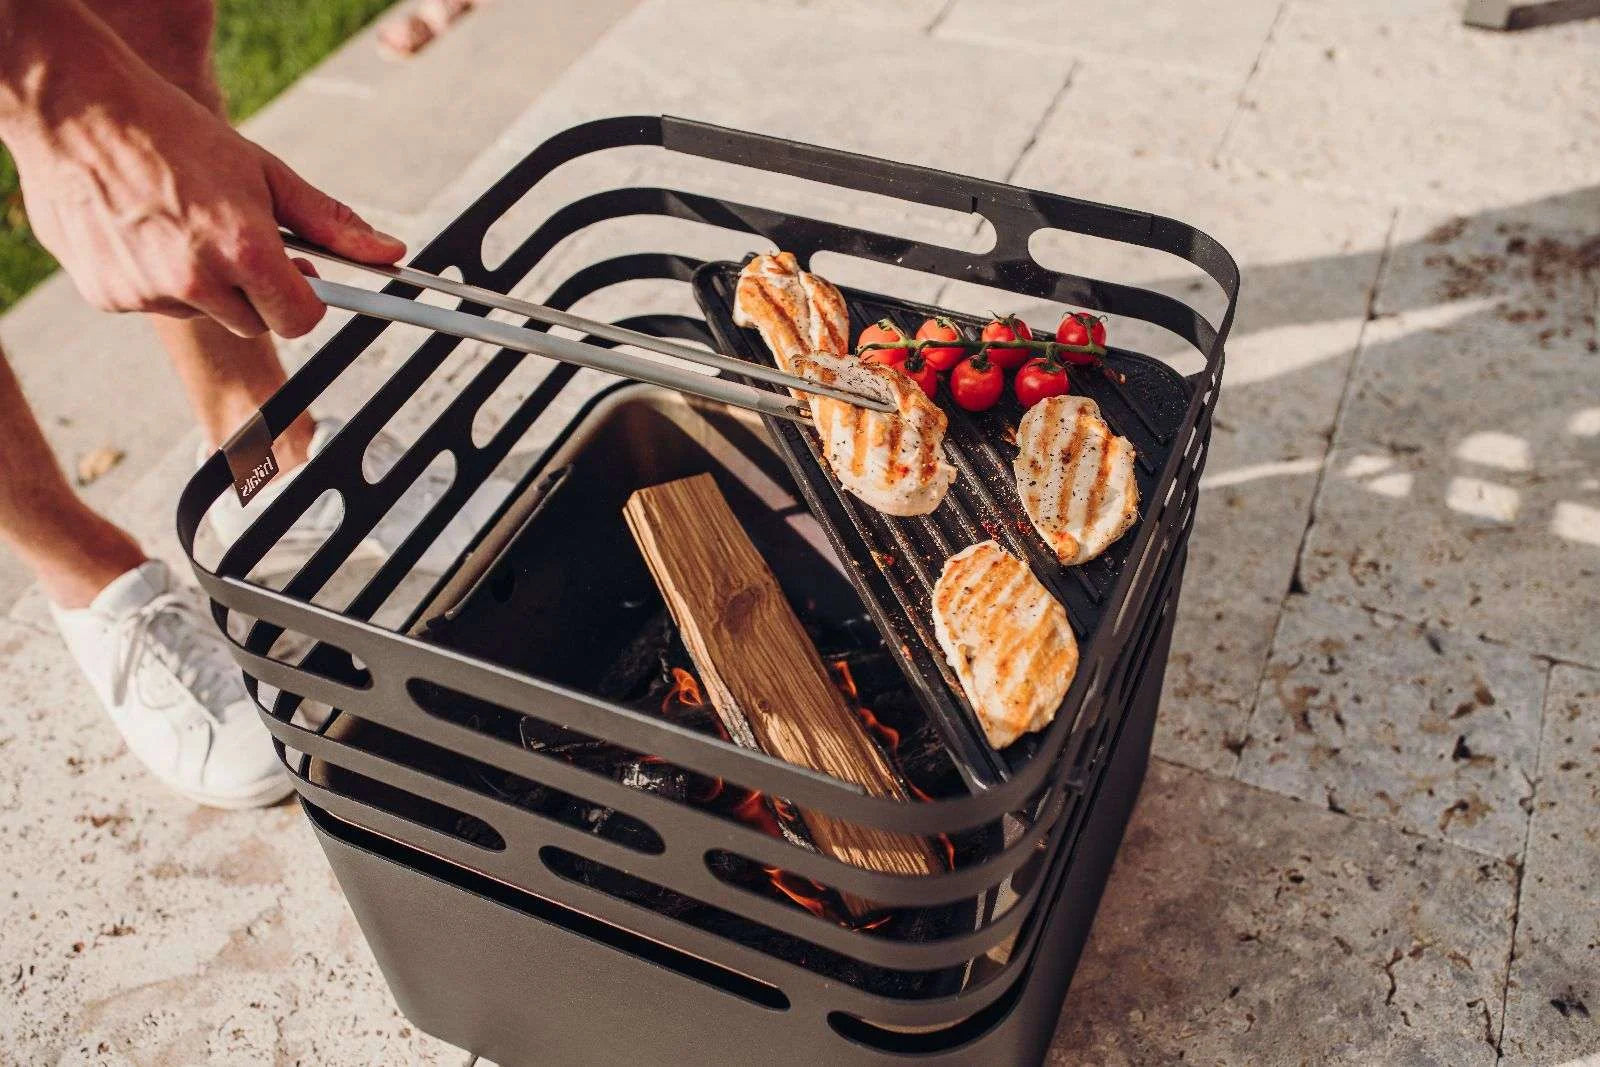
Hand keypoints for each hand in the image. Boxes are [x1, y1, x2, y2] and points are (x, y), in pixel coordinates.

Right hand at [6, 41, 403, 337]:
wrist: (77, 109)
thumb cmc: (176, 135)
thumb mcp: (265, 174)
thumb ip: (331, 223)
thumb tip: (391, 252)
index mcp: (244, 251)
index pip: (301, 319)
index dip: (306, 299)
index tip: (299, 277)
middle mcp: (195, 281)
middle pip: (254, 323)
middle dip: (255, 291)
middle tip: (234, 238)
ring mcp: (147, 292)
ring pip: (201, 312)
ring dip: (202, 283)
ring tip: (179, 223)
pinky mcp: (108, 297)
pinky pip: (153, 302)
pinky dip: (154, 278)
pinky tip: (142, 231)